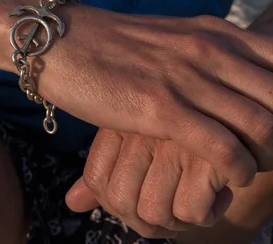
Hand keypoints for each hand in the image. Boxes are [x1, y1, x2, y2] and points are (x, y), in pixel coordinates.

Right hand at [38, 5, 272, 185]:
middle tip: (266, 152)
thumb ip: (201, 53)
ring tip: (251, 168)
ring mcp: (186, 78)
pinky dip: (237, 169)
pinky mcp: (160, 108)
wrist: (59, 42)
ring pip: (262, 126)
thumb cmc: (108, 45)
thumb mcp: (167, 39)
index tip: (270, 122)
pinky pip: (222, 147)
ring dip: (266, 157)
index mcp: (213, 33)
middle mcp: (209, 51)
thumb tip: (222, 76)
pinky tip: (230, 178)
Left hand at [66, 129, 233, 238]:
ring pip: (152, 212)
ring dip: (178, 218)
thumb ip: (106, 172)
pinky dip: (208, 212)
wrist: (249, 103)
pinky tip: (221, 192)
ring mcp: (173, 142)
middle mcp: (141, 129)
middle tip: (174, 205)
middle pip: (120, 202)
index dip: (116, 203)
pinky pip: (190, 211)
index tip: (144, 198)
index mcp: (121, 122)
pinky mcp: (208, 156)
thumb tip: (72, 204)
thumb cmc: (191, 127)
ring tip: (198, 196)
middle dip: (147, 219)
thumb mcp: (140, 138)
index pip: (97, 181)